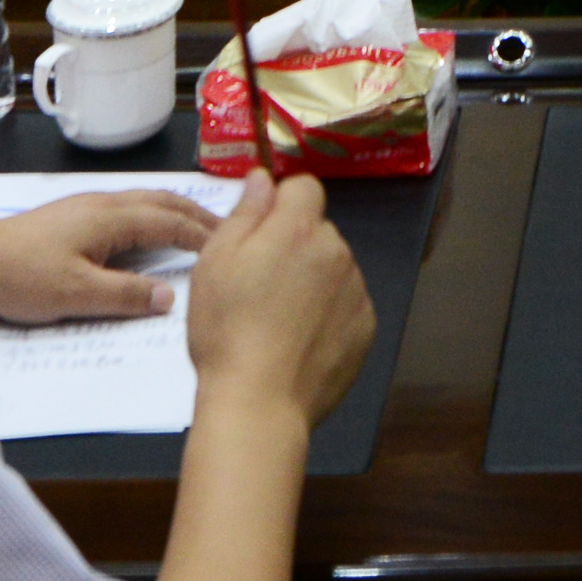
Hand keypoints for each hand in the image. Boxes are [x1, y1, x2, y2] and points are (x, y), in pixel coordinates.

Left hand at [0, 192, 217, 324]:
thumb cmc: (22, 277)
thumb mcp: (77, 294)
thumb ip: (126, 295)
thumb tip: (171, 297)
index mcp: (111, 217)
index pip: (171, 221)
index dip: (203, 234)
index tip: (233, 245)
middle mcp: (103, 203)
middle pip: (162, 201)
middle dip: (197, 215)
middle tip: (228, 231)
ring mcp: (85, 206)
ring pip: (144, 201)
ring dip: (176, 212)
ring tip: (199, 227)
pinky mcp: (71, 216)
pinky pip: (128, 207)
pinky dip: (154, 215)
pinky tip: (150, 231)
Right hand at [184, 176, 372, 424]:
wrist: (259, 401)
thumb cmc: (227, 331)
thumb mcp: (216, 262)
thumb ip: (246, 212)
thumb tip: (263, 179)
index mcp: (298, 229)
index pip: (304, 188)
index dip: (281, 204)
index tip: (260, 233)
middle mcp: (336, 251)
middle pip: (318, 230)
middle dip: (294, 245)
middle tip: (260, 284)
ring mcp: (356, 290)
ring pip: (334, 267)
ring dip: (313, 279)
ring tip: (278, 319)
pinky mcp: (365, 327)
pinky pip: (347, 303)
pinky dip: (328, 313)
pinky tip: (299, 339)